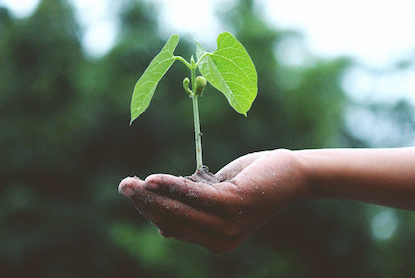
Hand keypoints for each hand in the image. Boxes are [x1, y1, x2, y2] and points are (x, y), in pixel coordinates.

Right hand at [118, 149, 309, 251]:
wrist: (290, 174)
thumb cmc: (252, 182)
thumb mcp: (218, 198)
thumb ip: (194, 209)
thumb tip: (162, 226)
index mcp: (216, 240)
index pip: (174, 227)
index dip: (151, 211)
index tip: (134, 193)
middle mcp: (221, 240)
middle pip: (173, 220)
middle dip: (145, 204)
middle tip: (123, 186)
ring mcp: (228, 225)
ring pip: (180, 210)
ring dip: (152, 196)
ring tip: (130, 183)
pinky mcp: (234, 205)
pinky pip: (195, 196)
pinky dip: (172, 186)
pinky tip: (153, 179)